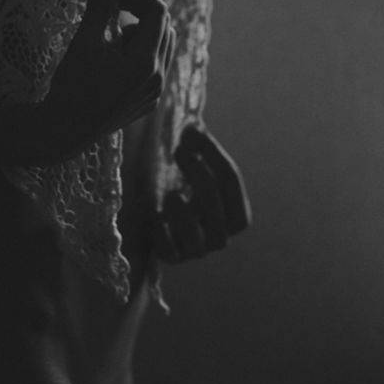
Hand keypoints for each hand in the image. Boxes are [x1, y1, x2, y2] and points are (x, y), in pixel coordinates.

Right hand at [47, 0, 176, 153]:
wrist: (64, 129)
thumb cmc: (72, 84)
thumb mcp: (85, 40)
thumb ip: (98, 5)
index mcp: (145, 63)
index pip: (158, 12)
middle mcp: (157, 78)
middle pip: (164, 26)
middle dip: (141, 6)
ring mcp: (154, 92)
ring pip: (162, 45)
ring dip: (142, 28)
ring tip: (111, 31)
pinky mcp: (147, 101)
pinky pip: (156, 64)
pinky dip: (141, 48)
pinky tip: (114, 52)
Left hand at [149, 125, 250, 263]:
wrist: (151, 205)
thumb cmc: (175, 178)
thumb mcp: (187, 157)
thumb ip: (195, 142)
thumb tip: (191, 127)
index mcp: (231, 210)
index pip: (232, 186)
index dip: (216, 158)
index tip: (193, 133)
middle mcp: (218, 235)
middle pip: (221, 215)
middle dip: (203, 180)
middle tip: (179, 152)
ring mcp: (195, 250)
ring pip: (200, 246)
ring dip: (186, 217)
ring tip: (171, 193)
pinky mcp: (170, 256)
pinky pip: (170, 255)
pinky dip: (164, 236)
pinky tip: (156, 216)